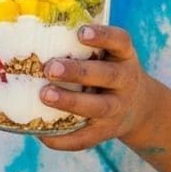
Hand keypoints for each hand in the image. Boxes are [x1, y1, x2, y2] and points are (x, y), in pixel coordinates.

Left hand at [38, 24, 152, 150]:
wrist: (139, 107)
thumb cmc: (110, 72)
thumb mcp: (110, 55)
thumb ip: (83, 48)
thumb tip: (30, 36)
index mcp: (124, 57)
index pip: (120, 41)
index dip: (102, 36)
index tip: (80, 33)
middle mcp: (126, 81)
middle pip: (108, 75)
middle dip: (79, 72)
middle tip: (50, 68)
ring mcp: (118, 108)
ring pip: (98, 107)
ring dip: (71, 101)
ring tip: (45, 95)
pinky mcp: (106, 132)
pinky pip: (85, 138)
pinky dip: (63, 138)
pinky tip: (41, 133)